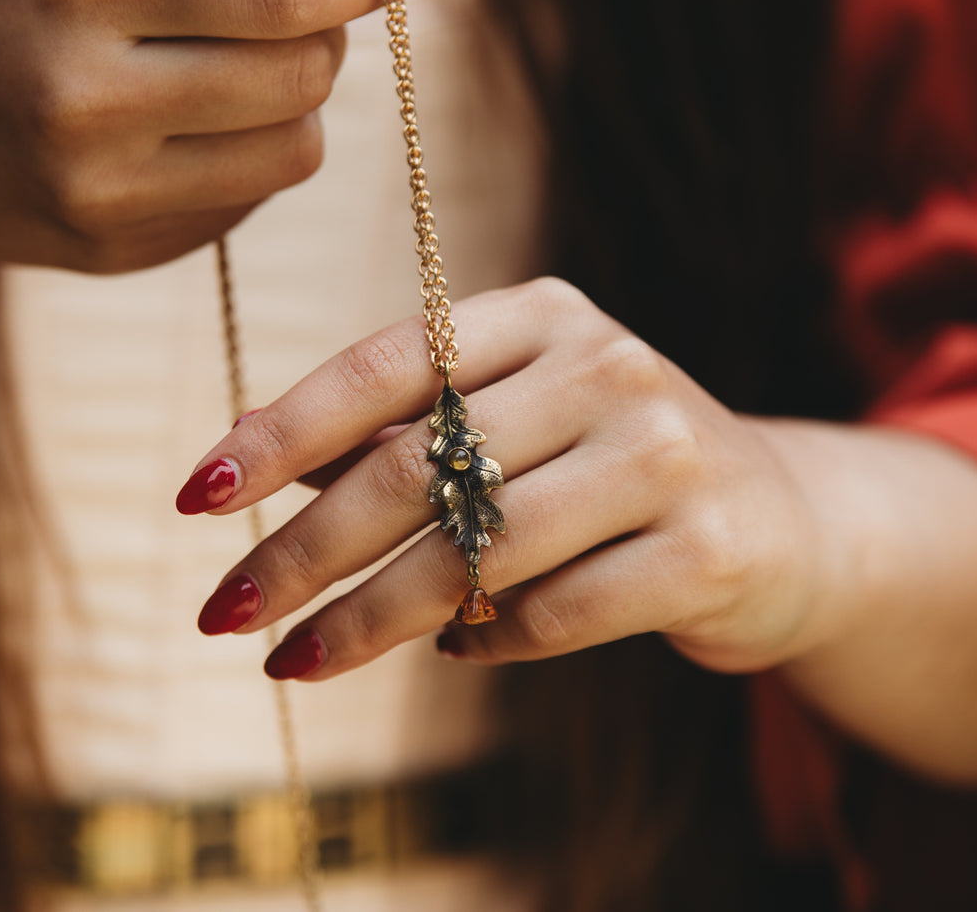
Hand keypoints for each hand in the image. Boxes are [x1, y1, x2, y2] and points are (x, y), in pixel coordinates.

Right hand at [0, 0, 389, 271]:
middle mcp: (90, 98)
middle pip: (300, 76)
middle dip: (327, 40)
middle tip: (304, 19)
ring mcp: (101, 190)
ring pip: (293, 152)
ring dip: (299, 106)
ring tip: (254, 73)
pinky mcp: (112, 251)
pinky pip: (246, 203)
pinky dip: (249, 159)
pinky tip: (197, 130)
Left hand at [179, 277, 832, 679]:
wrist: (779, 522)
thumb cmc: (605, 471)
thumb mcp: (515, 423)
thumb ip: (405, 435)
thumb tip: (243, 460)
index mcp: (542, 314)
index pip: (385, 364)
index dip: (281, 431)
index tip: (197, 497)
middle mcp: (606, 363)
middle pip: (416, 466)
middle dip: (302, 550)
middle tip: (227, 611)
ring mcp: (665, 451)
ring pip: (477, 551)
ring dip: (369, 619)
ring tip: (298, 660)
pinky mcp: (707, 547)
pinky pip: (556, 614)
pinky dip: (484, 643)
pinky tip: (454, 651)